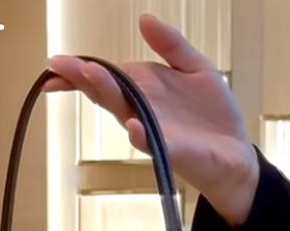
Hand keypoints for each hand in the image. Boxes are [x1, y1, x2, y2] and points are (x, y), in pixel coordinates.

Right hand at [47, 14, 259, 226]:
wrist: (235, 152)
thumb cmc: (211, 115)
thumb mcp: (194, 66)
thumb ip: (170, 44)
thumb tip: (144, 19)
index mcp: (143, 90)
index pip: (106, 77)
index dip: (80, 69)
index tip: (54, 63)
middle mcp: (141, 110)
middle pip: (107, 91)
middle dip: (83, 77)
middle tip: (60, 65)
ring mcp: (154, 131)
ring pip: (124, 112)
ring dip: (107, 94)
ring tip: (90, 75)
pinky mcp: (173, 151)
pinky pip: (154, 142)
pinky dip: (142, 135)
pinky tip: (133, 125)